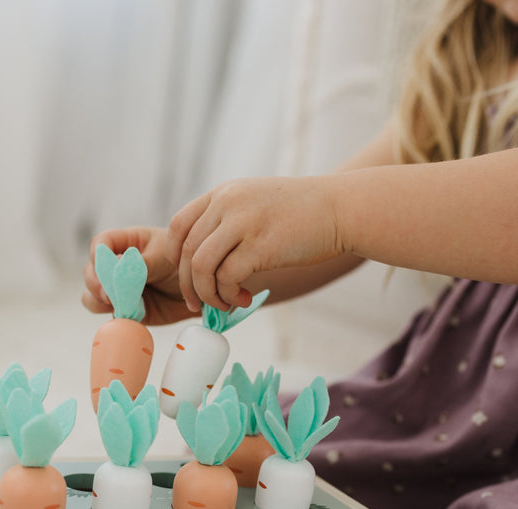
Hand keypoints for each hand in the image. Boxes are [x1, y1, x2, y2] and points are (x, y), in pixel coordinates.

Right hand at [82, 226, 197, 325]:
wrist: (201, 291)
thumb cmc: (183, 263)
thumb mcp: (164, 256)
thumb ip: (141, 263)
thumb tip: (118, 268)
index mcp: (125, 243)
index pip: (100, 244)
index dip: (97, 255)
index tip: (104, 267)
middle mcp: (117, 266)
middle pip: (91, 272)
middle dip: (95, 282)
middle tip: (108, 293)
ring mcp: (119, 289)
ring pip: (92, 296)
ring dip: (99, 301)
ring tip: (118, 304)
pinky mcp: (126, 310)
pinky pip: (111, 315)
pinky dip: (115, 316)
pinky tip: (130, 315)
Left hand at [165, 176, 342, 310]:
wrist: (342, 209)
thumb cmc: (300, 214)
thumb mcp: (254, 205)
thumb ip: (226, 222)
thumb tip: (201, 262)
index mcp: (222, 194)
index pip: (178, 225)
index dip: (175, 257)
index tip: (186, 276)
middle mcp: (227, 203)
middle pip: (187, 251)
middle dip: (188, 285)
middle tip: (198, 304)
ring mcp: (243, 222)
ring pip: (202, 266)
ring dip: (207, 294)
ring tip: (224, 304)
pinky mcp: (260, 245)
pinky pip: (227, 278)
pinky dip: (229, 296)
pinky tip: (244, 299)